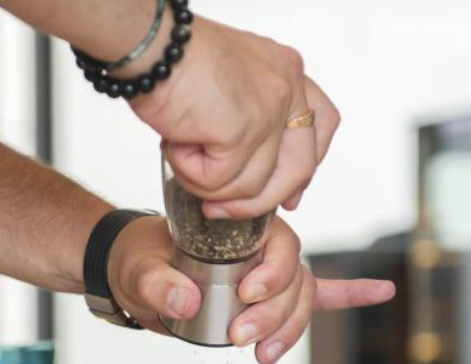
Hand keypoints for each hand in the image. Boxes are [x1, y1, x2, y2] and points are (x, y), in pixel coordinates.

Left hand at [108, 216, 395, 363]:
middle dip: (275, 313)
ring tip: (262, 355)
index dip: (272, 275)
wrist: (134, 271)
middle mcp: (261, 248)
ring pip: (302, 299)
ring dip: (289, 329)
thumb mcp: (138, 271)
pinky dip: (349, 295)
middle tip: (241, 338)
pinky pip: (318, 294)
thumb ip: (158, 285)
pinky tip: (381, 292)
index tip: (245, 298)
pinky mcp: (266, 297)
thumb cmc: (138, 261)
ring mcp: (268, 273)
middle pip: (296, 279)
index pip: (280, 247)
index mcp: (239, 229)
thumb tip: (186, 301)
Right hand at [129, 18, 337, 219]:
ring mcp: (269, 109)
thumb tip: (248, 170)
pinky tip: (176, 149)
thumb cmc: (172, 60)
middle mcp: (286, 86)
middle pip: (299, 167)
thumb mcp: (226, 84)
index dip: (306, 167)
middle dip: (262, 200)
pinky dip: (192, 175)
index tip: (289, 196)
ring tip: (182, 158)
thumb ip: (248, 118)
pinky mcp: (243, 131)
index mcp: (286, 70)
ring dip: (211, 186)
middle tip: (224, 210)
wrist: (150, 46)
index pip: (321, 125)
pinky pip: (221, 183)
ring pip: (254, 185)